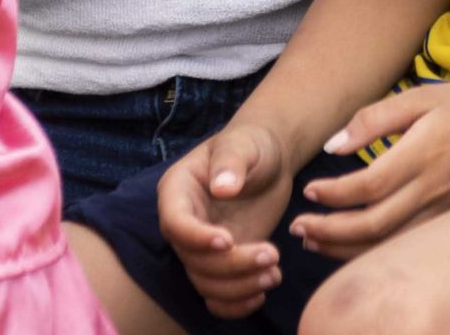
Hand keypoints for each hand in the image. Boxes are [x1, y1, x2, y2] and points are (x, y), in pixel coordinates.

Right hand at [157, 123, 294, 317]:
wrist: (270, 159)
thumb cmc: (252, 144)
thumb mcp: (243, 144)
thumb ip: (231, 162)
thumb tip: (222, 187)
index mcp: (178, 190)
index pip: (175, 224)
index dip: (197, 238)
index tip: (229, 240)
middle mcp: (184, 223)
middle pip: (193, 260)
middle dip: (232, 265)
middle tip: (272, 255)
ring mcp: (203, 246)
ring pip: (206, 283)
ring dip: (239, 287)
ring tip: (274, 273)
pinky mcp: (223, 263)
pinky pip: (217, 296)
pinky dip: (236, 304)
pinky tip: (262, 293)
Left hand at [291, 82, 449, 259]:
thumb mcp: (420, 97)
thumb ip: (374, 118)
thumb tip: (333, 145)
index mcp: (423, 154)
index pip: (370, 186)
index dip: (335, 193)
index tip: (309, 190)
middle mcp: (432, 189)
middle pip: (375, 225)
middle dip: (331, 231)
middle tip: (298, 228)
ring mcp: (442, 210)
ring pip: (389, 244)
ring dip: (347, 248)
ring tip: (313, 243)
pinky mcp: (446, 220)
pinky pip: (405, 245)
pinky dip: (373, 252)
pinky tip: (349, 246)